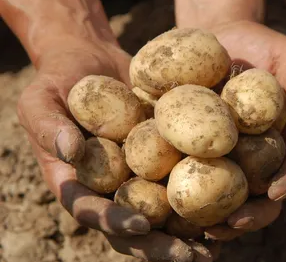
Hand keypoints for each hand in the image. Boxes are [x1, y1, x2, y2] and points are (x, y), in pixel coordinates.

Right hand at [17, 40, 215, 261]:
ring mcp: (136, 174)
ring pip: (160, 213)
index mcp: (77, 181)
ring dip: (186, 234)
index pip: (90, 210)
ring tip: (215, 247)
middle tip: (191, 257)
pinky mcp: (160, 157)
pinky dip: (200, 198)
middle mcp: (109, 186)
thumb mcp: (40, 99)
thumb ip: (48, 125)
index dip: (113, 222)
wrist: (91, 62)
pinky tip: (226, 209)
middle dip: (159, 245)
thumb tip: (70, 151)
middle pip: (131, 225)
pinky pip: (178, 180)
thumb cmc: (59, 80)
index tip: (141, 226)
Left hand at [204, 20, 285, 239]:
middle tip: (235, 223)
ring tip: (205, 228)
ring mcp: (229, 152)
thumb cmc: (259, 45)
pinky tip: (174, 204)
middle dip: (253, 213)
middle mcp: (259, 151)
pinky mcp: (198, 147)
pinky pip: (195, 172)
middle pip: (261, 190)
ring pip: (229, 192)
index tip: (275, 193)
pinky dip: (189, 192)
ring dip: (219, 215)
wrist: (220, 37)